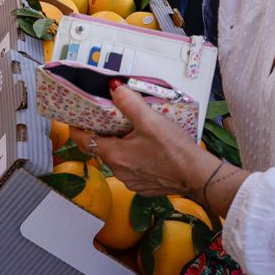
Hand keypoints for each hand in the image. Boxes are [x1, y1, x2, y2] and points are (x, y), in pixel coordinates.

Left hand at [68, 84, 208, 196]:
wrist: (199, 177)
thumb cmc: (175, 150)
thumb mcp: (150, 120)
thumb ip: (130, 102)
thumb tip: (114, 88)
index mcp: (114, 155)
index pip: (83, 140)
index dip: (77, 127)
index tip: (75, 116)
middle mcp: (119, 171)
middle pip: (100, 148)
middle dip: (102, 132)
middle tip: (108, 117)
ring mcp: (132, 181)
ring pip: (117, 159)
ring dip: (120, 145)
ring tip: (131, 130)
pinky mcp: (145, 186)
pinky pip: (132, 168)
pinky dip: (134, 156)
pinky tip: (147, 147)